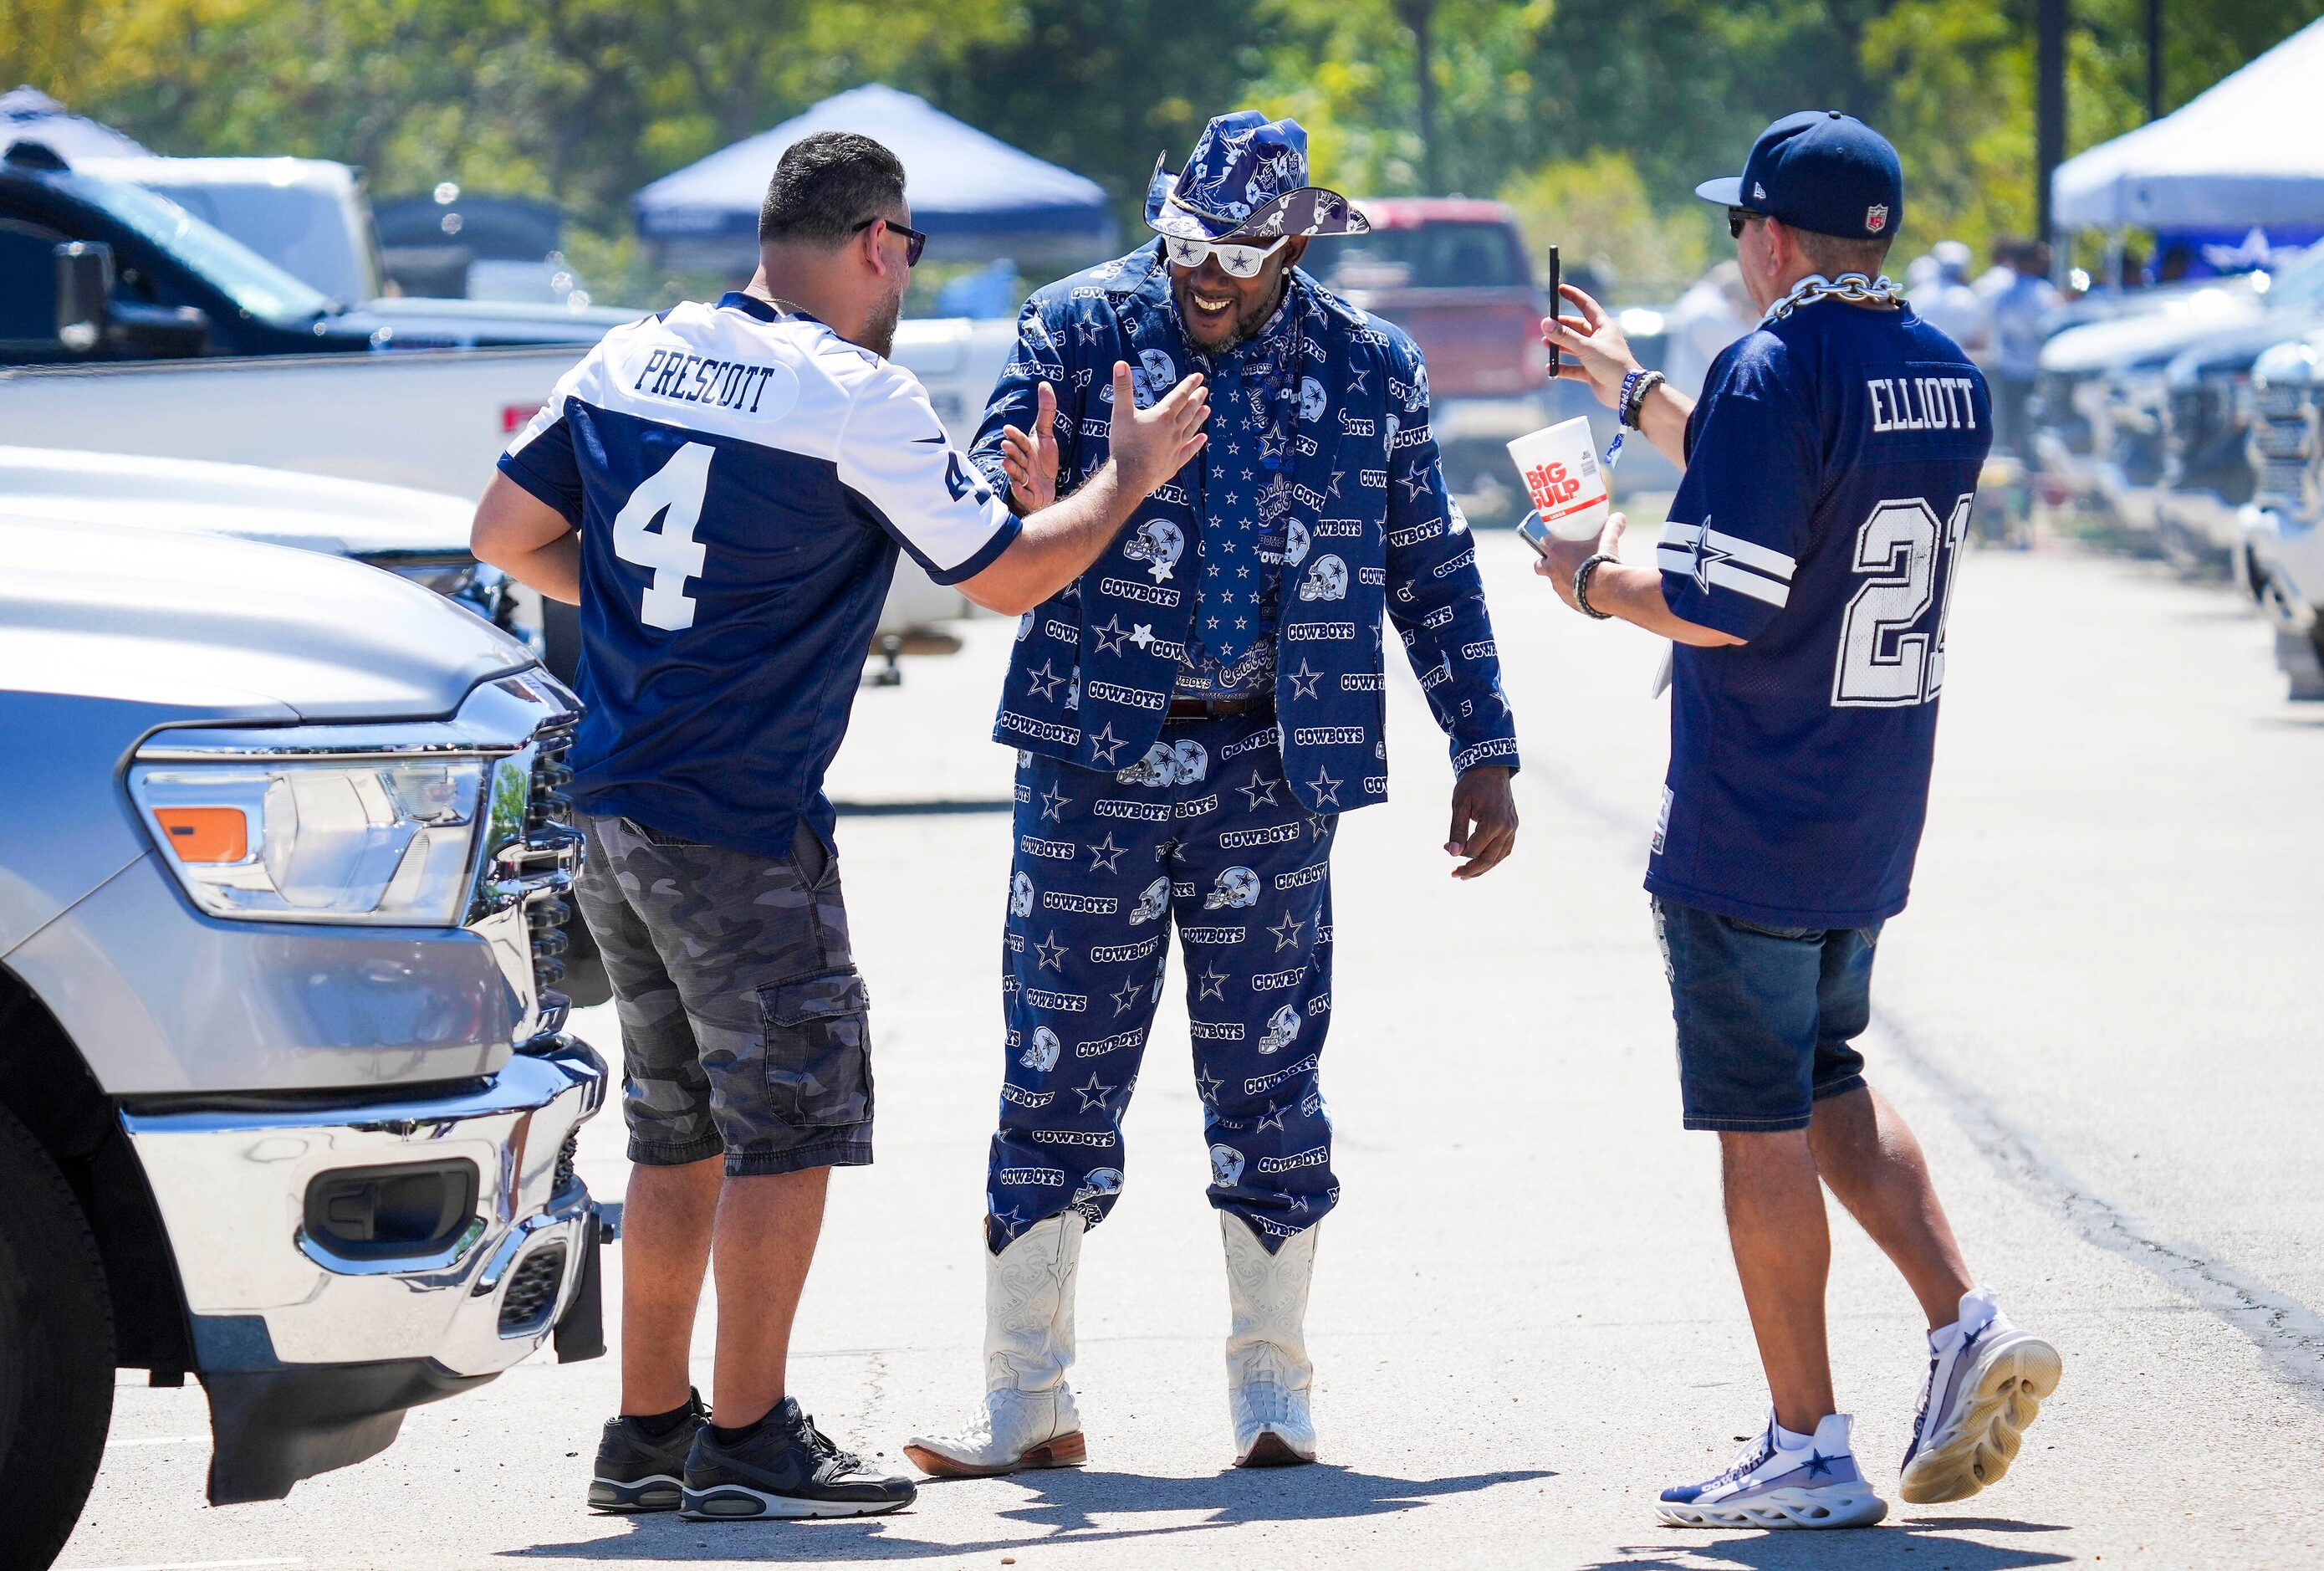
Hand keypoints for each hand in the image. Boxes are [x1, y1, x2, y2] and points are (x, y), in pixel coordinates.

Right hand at [1000, 379, 1059, 512]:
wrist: (1045, 488)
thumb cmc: (1042, 461)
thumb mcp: (1046, 435)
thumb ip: (1046, 412)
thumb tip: (1044, 383)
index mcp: (1026, 449)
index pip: (1020, 440)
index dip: (1015, 436)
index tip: (1008, 429)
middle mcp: (1023, 463)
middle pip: (1017, 456)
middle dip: (1011, 451)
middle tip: (1005, 445)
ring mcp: (1025, 480)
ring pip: (1018, 474)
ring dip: (1012, 469)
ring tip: (1007, 463)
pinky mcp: (1029, 496)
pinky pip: (1024, 494)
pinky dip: (1020, 491)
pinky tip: (1019, 486)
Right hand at [1104, 360, 1208, 496]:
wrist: (1130, 476)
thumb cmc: (1124, 444)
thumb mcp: (1121, 412)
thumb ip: (1123, 388)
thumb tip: (1120, 364)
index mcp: (1163, 415)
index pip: (1180, 395)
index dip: (1189, 385)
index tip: (1199, 377)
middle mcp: (1174, 429)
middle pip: (1189, 411)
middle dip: (1196, 399)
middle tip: (1204, 391)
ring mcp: (1176, 447)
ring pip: (1192, 428)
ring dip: (1200, 417)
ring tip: (1207, 409)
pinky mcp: (1174, 462)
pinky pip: (1189, 450)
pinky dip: (1197, 443)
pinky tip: (1203, 438)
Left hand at [1446, 766, 1517, 879]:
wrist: (1490, 768)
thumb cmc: (1472, 785)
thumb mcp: (1459, 805)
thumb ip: (1457, 830)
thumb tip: (1452, 854)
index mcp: (1493, 822)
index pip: (1474, 849)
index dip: (1458, 852)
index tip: (1444, 846)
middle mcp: (1506, 828)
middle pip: (1488, 859)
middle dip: (1471, 870)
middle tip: (1454, 875)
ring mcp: (1512, 828)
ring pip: (1499, 857)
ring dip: (1483, 868)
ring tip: (1466, 874)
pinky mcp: (1513, 826)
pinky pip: (1505, 849)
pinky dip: (1493, 858)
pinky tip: (1481, 862)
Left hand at [1532, 510, 1627, 613]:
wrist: (1607, 589)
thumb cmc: (1603, 560)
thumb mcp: (1608, 539)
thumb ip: (1612, 526)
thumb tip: (1620, 516)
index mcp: (1556, 550)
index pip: (1543, 541)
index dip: (1550, 541)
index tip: (1558, 540)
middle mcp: (1552, 569)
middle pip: (1540, 564)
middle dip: (1546, 562)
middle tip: (1561, 560)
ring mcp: (1558, 587)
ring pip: (1554, 581)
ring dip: (1561, 577)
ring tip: (1579, 574)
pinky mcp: (1567, 600)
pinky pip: (1567, 595)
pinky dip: (1573, 591)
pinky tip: (1586, 588)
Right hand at [1541, 285, 1640, 410]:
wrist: (1626, 391)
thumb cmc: (1612, 364)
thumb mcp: (1586, 347)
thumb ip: (1564, 336)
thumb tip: (1545, 323)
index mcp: (1603, 327)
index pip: (1587, 306)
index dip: (1574, 296)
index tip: (1560, 289)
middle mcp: (1599, 339)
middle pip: (1577, 328)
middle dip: (1561, 326)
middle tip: (1546, 325)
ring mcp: (1595, 356)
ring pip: (1573, 347)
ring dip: (1560, 345)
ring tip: (1545, 344)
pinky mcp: (1592, 373)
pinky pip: (1573, 368)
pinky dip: (1562, 368)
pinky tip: (1550, 368)